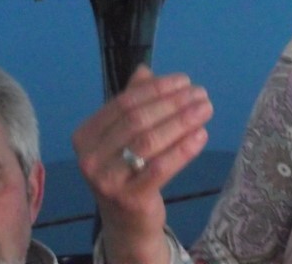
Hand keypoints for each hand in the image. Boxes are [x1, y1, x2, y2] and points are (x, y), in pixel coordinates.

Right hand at [73, 65, 212, 263]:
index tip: (185, 80)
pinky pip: (161, 167)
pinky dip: (184, 148)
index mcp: (85, 136)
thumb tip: (144, 70)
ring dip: (182, 121)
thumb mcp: (125, 136)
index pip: (124, 102)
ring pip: (150, 142)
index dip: (157, 88)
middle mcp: (90, 158)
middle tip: (201, 93)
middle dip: (174, 103)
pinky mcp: (129, 199)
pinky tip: (202, 134)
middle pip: (138, 120)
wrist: (127, 221)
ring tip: (206, 109)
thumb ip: (133, 103)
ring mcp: (107, 181)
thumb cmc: (127, 170)